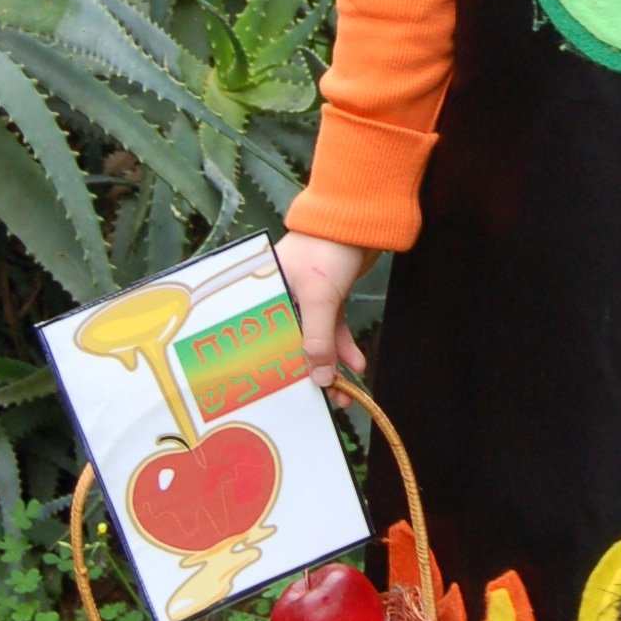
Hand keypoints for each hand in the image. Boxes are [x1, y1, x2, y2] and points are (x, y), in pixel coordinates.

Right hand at [275, 231, 370, 388]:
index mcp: (262, 296)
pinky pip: (332, 331)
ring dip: (330, 365)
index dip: (273, 369)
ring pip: (314, 341)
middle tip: (320, 400)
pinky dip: (344, 347)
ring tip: (344, 392)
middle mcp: (278, 300)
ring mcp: (305, 300)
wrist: (360, 220)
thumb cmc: (327, 249)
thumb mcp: (319, 298)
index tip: (285, 395)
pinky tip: (356, 364)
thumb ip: (318, 338)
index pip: (260, 341)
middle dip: (307, 373)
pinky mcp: (327, 299)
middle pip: (288, 345)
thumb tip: (319, 378)